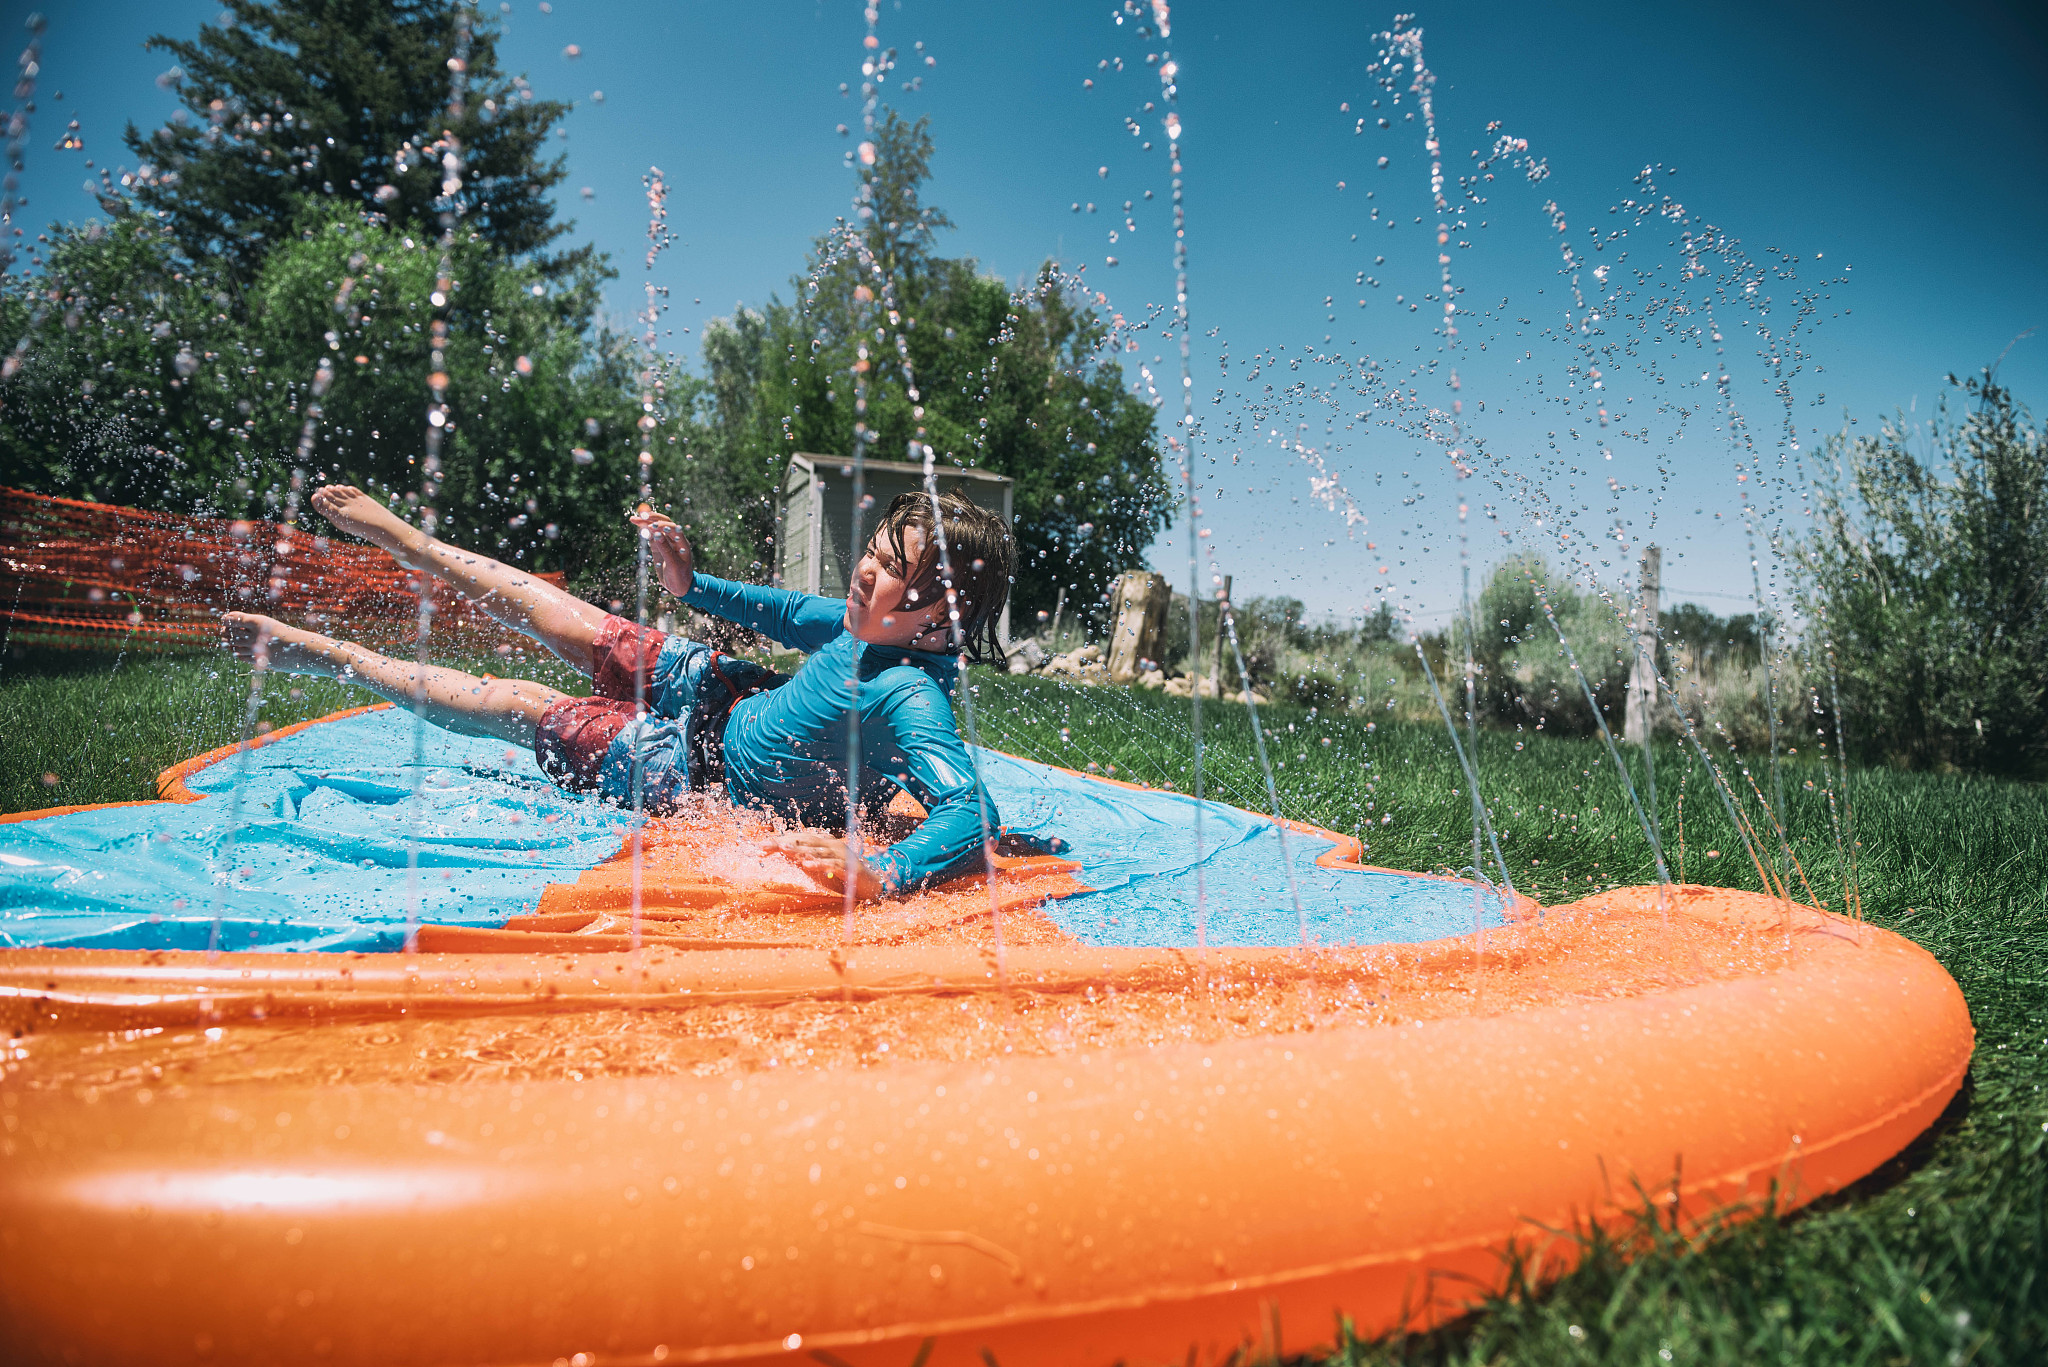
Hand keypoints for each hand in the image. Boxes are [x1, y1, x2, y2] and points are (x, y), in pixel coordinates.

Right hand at [629, 506, 693, 597]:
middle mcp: (674, 540)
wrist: (679, 587)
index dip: (662, 525)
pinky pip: (651, 536)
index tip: (651, 527)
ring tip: (633, 519)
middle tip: (640, 516)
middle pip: (663, 524)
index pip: (673, 528)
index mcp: (682, 543)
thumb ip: (666, 550)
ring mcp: (666, 543)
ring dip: (645, 523)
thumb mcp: (673, 565)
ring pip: (655, 529)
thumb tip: (657, 535)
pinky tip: (637, 525)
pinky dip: (644, 530)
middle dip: (652, 519)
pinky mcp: (658, 547)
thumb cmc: (680, 577)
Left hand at [765, 830, 886, 901]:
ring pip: (818, 850)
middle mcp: (832, 845)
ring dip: (800, 849)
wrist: (870, 884)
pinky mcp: (849, 868)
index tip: (761, 847)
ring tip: (784, 848)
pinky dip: (820, 863)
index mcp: (824, 843)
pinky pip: (832, 865)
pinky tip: (807, 864)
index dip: (780, 842)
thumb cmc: (842, 875)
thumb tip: (783, 853)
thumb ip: (803, 859)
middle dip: (785, 842)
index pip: (799, 839)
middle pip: (806, 841)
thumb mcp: (818, 867)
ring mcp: (841, 855)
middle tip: (766, 844)